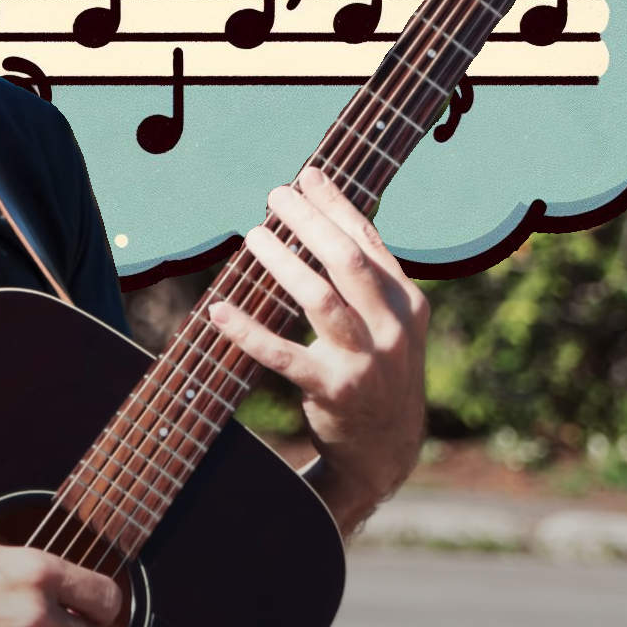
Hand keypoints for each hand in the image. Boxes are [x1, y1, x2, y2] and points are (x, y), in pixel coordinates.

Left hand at [208, 164, 427, 532]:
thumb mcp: (389, 322)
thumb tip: (317, 217)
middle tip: (275, 194)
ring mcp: (368, 361)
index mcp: (408, 302)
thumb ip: (366, 278)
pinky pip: (284, 355)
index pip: (368, 240)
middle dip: (309, 221)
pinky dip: (248, 332)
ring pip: (320, 298)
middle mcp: (394, 328)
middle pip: (346, 260)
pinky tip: (219, 310)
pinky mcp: (335, 391)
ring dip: (282, 262)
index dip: (336, 205)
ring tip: (252, 234)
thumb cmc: (377, 370)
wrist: (387, 450)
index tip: (306, 176)